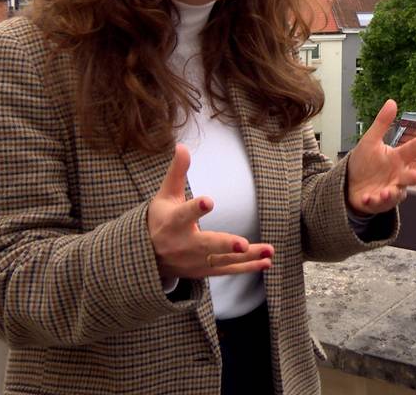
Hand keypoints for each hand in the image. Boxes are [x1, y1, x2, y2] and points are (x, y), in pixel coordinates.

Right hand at [146, 144, 273, 279]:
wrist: (147, 256)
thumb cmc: (160, 219)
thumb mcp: (165, 195)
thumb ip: (177, 172)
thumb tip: (181, 146)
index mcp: (172, 222)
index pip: (184, 214)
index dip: (195, 208)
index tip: (208, 201)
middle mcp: (183, 244)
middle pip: (206, 245)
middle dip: (225, 245)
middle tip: (243, 244)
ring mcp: (194, 261)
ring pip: (222, 260)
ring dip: (247, 257)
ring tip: (269, 251)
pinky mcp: (204, 270)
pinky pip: (228, 270)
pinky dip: (247, 267)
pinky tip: (267, 262)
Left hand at [346, 99, 415, 214]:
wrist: (350, 184)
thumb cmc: (365, 163)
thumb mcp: (370, 141)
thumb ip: (382, 123)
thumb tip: (392, 101)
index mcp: (397, 159)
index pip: (413, 149)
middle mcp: (397, 176)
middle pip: (409, 176)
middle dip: (415, 177)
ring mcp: (389, 190)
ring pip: (395, 194)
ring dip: (391, 193)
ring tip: (385, 192)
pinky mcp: (378, 202)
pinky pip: (378, 204)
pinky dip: (374, 201)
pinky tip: (368, 198)